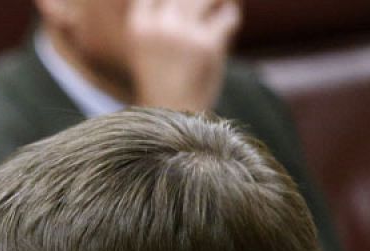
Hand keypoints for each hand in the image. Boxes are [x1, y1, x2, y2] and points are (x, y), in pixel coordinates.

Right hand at [126, 0, 240, 111]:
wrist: (171, 118)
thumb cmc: (163, 81)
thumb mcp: (153, 44)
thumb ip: (166, 16)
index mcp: (139, 27)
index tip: (178, 3)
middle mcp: (158, 27)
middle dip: (200, 0)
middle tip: (209, 6)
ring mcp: (183, 35)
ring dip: (218, 1)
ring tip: (222, 6)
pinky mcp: (207, 45)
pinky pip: (227, 17)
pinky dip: (230, 18)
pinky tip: (227, 25)